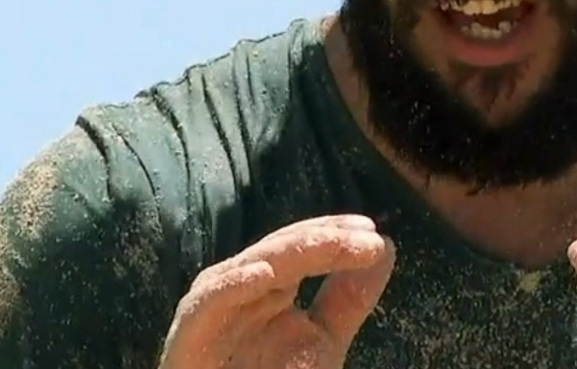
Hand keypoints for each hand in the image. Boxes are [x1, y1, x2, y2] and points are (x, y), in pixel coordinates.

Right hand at [159, 214, 395, 368]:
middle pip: (282, 251)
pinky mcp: (190, 332)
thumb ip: (349, 299)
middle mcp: (240, 287)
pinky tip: (265, 273)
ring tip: (329, 242)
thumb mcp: (321, 342)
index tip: (373, 233)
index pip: (303, 246)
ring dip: (292, 251)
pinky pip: (208, 302)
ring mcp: (213, 306)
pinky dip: (234, 284)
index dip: (336, 235)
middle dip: (324, 238)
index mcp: (269, 284)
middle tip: (364, 234)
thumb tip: (386, 247)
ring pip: (251, 266)